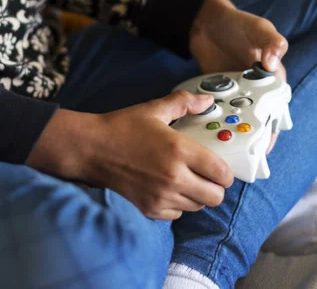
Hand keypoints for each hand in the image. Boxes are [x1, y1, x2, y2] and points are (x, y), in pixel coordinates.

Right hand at [28, 91, 233, 219]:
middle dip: (216, 187)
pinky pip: (178, 214)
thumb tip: (206, 101)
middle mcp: (174, 177)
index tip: (221, 167)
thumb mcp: (154, 109)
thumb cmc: (121, 127)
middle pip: (216, 197)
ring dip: (198, 196)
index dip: (226, 172)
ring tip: (188, 180)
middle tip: (208, 176)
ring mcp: (161, 196)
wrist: (90, 148)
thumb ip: (184, 103)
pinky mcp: (149, 209)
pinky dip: (179, 204)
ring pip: (198, 207)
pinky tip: (170, 189)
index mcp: (179, 151)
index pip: (222, 173)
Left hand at [190, 0, 289, 152]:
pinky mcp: (218, 92)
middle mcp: (256, 88)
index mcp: (273, 77)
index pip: (276, 109)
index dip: (271, 130)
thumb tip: (273, 62)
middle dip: (249, 137)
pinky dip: (214, 119)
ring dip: (230, 129)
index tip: (264, 146)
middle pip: (257, 119)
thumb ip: (270, 41)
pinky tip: (207, 129)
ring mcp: (236, 91)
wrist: (206, 21)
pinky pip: (219, 109)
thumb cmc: (237, 22)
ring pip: (236, 117)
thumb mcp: (258, 28)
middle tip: (240, 152)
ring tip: (222, 144)